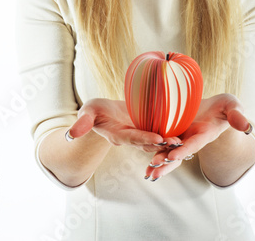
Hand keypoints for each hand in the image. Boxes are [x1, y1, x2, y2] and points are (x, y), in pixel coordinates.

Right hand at [66, 98, 181, 152]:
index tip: (158, 138)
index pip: (133, 138)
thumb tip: (70, 134)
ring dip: (169, 142)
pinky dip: (170, 133)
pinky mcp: (147, 127)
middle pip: (149, 142)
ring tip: (185, 140)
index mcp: (118, 135)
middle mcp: (132, 137)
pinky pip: (159, 131)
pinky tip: (184, 129)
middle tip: (179, 143)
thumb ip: (82, 122)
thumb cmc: (94, 111)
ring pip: (156, 140)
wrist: (104, 113)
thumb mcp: (88, 112)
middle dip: (163, 144)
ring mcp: (140, 133)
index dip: (145, 138)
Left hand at [144, 93, 252, 179]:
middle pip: (178, 154)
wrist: (214, 106)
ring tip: (147, 173)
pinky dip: (154, 150)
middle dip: (166, 164)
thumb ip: (237, 115)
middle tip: (153, 172)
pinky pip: (163, 142)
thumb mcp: (233, 106)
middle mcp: (192, 139)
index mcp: (204, 134)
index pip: (193, 144)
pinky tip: (144, 159)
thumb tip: (246, 126)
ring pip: (168, 151)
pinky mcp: (174, 130)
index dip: (183, 150)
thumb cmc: (225, 106)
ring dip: (158, 161)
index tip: (172, 156)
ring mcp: (182, 136)